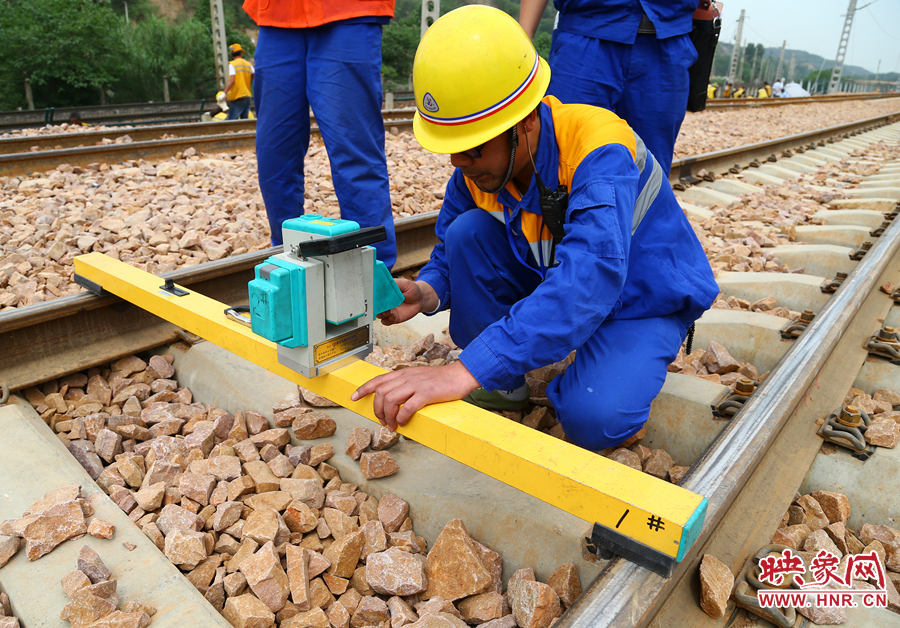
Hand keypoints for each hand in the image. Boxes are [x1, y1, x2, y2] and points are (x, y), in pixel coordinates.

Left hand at [351, 360, 480, 430]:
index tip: (353, 397)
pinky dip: (402, 417)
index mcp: (403, 373)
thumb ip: (406, 385)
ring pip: (391, 400)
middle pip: (381, 393)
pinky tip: (403, 423)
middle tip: (383, 422)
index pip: (377, 380)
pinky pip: (407, 407)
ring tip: (392, 426)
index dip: (363, 389)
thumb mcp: (418, 378)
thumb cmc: (441, 380)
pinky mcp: (426, 393)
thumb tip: (395, 400)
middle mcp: (406, 377)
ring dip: (388, 416)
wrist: (460, 376)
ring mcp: (416, 384)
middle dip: (377, 410)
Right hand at [378, 278, 437, 325]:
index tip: (373, 296)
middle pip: (374, 305)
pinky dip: (387, 320)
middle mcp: (384, 302)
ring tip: (386, 311)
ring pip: (378, 314)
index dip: (372, 295)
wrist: (420, 299)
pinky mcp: (392, 318)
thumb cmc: (411, 289)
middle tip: (378, 305)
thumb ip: (395, 283)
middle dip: (374, 306)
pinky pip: (386, 321)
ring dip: (381, 313)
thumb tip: (384, 284)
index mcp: (384, 292)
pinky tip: (393, 316)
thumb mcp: (404, 283)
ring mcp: (388, 310)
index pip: (374, 294)